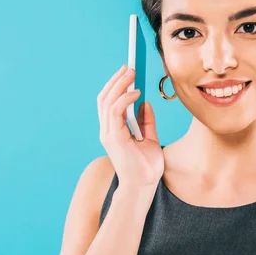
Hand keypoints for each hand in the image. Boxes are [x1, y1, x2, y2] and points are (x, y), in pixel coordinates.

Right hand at [97, 65, 164, 190]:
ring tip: (131, 73)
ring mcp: (109, 134)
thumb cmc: (146, 167)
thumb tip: (145, 103)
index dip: (115, 85)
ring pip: (107, 101)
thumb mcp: (150, 139)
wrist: (144, 187)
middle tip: (129, 66)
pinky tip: (136, 92)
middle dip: (116, 80)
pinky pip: (115, 112)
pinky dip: (125, 99)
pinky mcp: (115, 138)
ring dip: (119, 84)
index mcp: (113, 130)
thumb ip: (147, 122)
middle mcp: (107, 131)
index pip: (108, 102)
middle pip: (104, 98)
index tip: (126, 71)